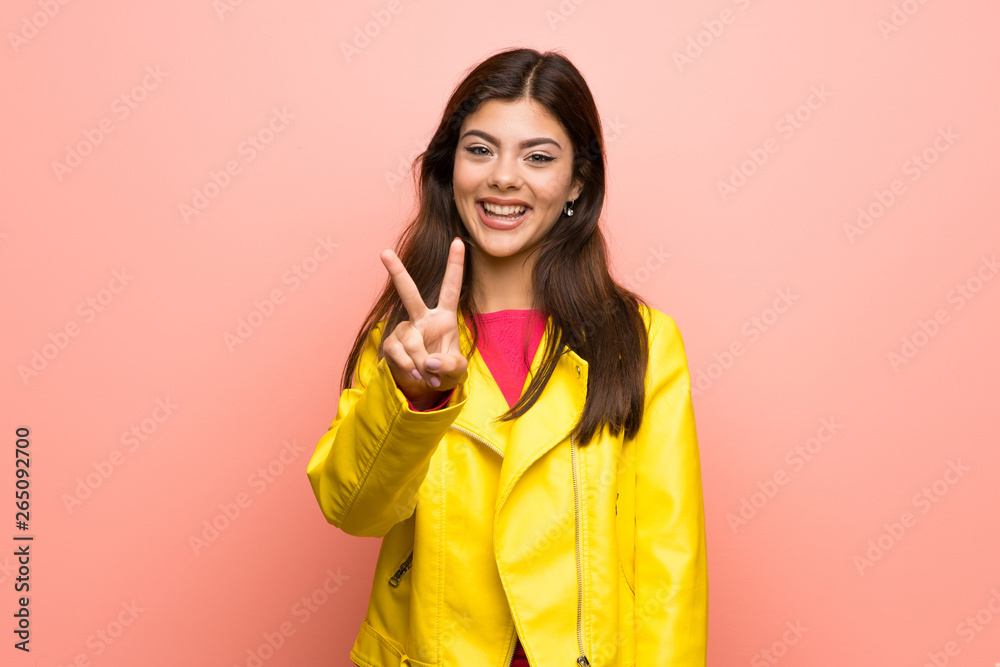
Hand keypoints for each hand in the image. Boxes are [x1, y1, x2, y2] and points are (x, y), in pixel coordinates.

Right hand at [379, 237, 467, 405]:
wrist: (426, 387)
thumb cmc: (446, 370)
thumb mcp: (458, 370)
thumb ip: (450, 365)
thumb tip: (430, 362)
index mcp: (444, 317)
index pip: (451, 288)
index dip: (455, 266)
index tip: (457, 241)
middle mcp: (423, 318)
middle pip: (409, 293)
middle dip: (397, 273)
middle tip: (384, 252)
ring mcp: (405, 330)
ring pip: (411, 341)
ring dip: (421, 361)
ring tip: (429, 375)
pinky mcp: (392, 344)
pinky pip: (398, 353)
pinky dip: (409, 366)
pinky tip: (416, 374)